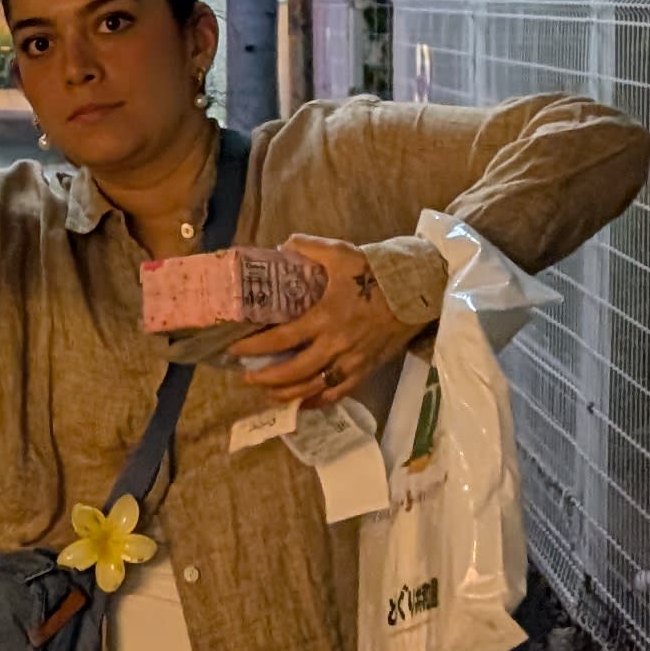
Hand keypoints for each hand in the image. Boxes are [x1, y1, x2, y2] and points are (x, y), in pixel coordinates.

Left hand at [234, 236, 419, 406]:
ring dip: (287, 393)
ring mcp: (352, 360)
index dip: (255, 347)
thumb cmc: (374, 270)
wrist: (415, 288)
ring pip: (314, 387)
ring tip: (267, 392)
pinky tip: (302, 403)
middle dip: (266, 377)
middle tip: (245, 376)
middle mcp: (336, 342)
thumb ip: (307, 248)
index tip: (234, 349)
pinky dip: (317, 401)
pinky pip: (338, 393)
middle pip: (294, 370)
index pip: (282, 337)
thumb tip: (279, 248)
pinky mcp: (366, 369)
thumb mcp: (339, 252)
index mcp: (325, 314)